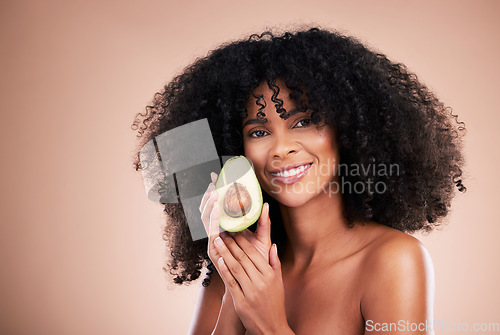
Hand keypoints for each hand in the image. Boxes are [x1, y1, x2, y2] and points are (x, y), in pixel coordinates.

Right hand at [199, 172, 271, 270]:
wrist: (252, 283)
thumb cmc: (257, 261)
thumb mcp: (262, 239)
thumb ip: (264, 223)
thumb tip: (267, 204)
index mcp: (228, 227)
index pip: (219, 205)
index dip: (217, 191)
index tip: (218, 175)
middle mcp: (218, 232)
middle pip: (209, 209)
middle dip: (210, 194)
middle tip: (214, 180)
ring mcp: (215, 240)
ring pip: (206, 219)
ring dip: (209, 206)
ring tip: (215, 194)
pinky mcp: (214, 250)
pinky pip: (209, 234)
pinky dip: (212, 221)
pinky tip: (215, 211)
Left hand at [214, 207, 290, 334]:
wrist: (272, 328)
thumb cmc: (275, 303)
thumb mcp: (278, 282)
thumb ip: (275, 263)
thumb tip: (273, 245)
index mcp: (270, 274)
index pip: (254, 253)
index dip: (243, 241)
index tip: (235, 231)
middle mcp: (261, 281)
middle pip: (243, 258)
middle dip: (231, 243)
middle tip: (223, 232)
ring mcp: (251, 292)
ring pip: (235, 267)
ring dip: (225, 252)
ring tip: (217, 241)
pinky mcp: (241, 302)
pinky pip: (231, 282)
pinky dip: (225, 270)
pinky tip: (219, 260)